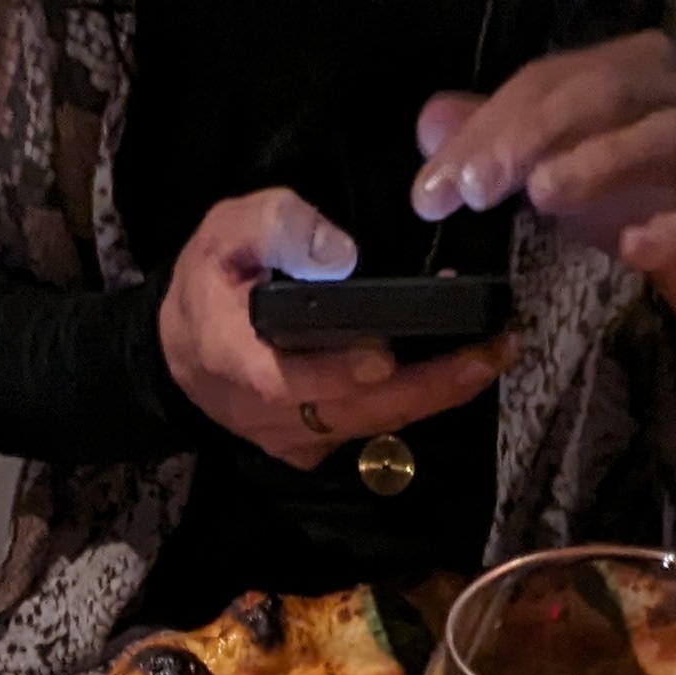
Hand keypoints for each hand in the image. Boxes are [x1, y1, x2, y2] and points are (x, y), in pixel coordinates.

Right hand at [158, 188, 509, 470]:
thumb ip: (278, 228)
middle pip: (350, 410)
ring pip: (369, 425)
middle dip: (426, 384)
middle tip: (490, 350)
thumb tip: (340, 254)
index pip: (282, 379)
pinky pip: (370, 429)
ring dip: (435, 393)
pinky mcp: (312, 447)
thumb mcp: (226, 230)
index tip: (384, 356)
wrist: (183, 348)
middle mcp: (264, 412)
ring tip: (492, 355)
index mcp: (231, 356)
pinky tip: (455, 370)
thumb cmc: (211, 279)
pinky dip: (415, 402)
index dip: (334, 372)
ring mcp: (291, 437)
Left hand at [412, 32, 675, 332]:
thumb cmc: (626, 197)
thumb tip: (431, 123)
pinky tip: (634, 247)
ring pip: (667, 136)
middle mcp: (675, 95)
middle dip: (534, 134)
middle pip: (605, 92)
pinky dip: (675, 230)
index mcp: (624, 69)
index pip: (548, 81)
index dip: (489, 129)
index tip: (438, 189)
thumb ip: (492, 141)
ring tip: (543, 194)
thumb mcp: (549, 163)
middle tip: (478, 186)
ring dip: (601, 162)